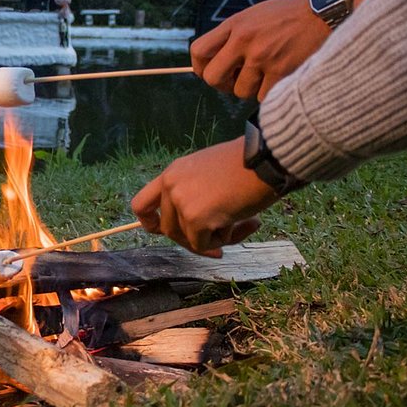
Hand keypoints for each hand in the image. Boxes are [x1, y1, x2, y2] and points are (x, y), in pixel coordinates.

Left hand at [130, 138, 278, 255]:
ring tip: (243, 221)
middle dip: (193, 240)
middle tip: (219, 246)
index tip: (161, 232)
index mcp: (172, 173)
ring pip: (188, 239)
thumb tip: (195, 230)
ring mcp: (180, 202)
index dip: (150, 223)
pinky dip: (226, 239)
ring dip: (214, 238)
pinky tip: (246, 220)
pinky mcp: (195, 219)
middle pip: (168, 230)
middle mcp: (171, 187)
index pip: (142, 204)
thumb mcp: (208, 174)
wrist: (264, 159)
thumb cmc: (246, 165)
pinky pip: (204, 245)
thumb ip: (194, 195)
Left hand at [190, 0, 328, 100]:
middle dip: (222, 84)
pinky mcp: (281, 72)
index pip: (198, 50)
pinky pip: (263, 97)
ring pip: (240, 91)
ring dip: (250, 89)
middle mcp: (243, 41)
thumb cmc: (286, 17)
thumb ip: (231, 36)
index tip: (208, 72)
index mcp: (234, 26)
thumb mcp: (252, 16)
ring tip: (264, 75)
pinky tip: (278, 79)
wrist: (322, 13)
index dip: (199, 67)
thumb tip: (213, 62)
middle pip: (213, 78)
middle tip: (234, 81)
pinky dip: (269, 93)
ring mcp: (262, 58)